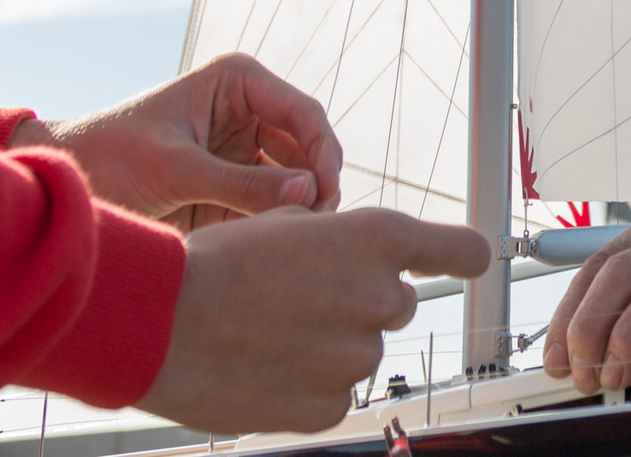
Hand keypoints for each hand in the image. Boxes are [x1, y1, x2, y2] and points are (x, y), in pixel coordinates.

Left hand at [17, 52, 342, 232]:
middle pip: (307, 148)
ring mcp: (244, 149)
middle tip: (319, 230)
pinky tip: (273, 248)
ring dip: (300, 209)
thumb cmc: (110, 156)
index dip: (324, 153)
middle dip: (317, 186)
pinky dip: (278, 225)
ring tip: (299, 243)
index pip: (303, 113)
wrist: (64, 185)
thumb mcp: (176, 169)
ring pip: (296, 180)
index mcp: (238, 82)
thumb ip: (242, 184)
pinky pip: (272, 205)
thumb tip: (310, 195)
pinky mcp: (234, 185)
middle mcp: (249, 111)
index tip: (327, 195)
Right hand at [139, 207, 491, 433]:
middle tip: (296, 299)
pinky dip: (305, 386)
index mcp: (374, 238)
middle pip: (392, 305)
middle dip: (356, 303)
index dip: (462, 257)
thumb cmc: (212, 265)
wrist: (161, 321)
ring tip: (266, 332)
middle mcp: (378, 297)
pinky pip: (331, 395)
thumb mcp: (283, 223)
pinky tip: (263, 367)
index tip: (469, 261)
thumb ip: (333, 240)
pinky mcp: (329, 407)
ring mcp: (357, 357)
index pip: (460, 251)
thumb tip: (342, 252)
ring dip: (325, 345)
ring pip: (357, 351)